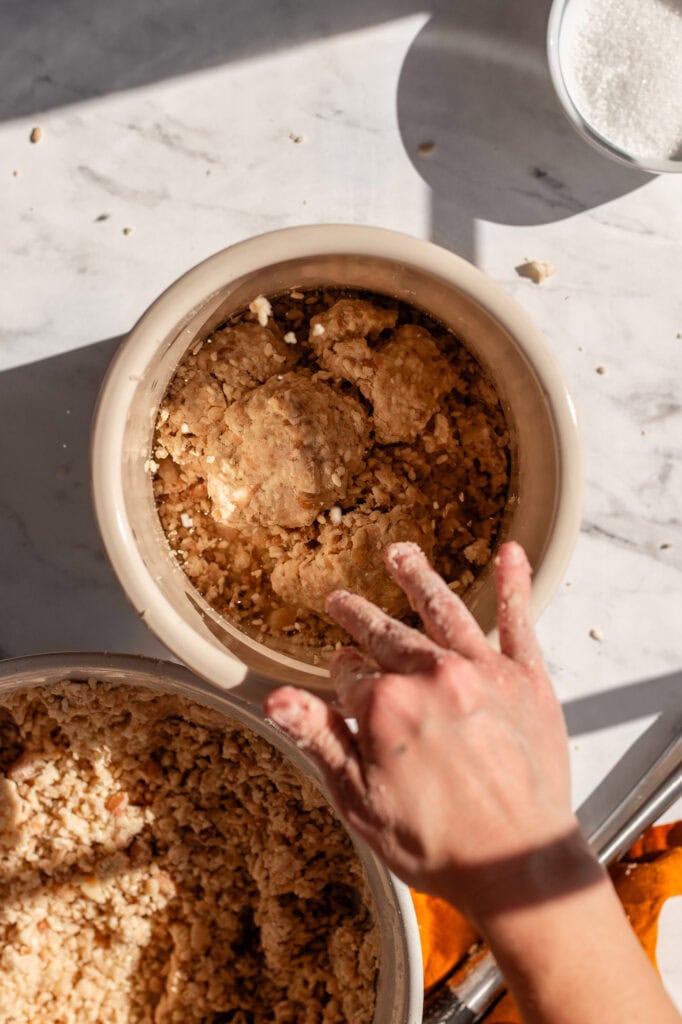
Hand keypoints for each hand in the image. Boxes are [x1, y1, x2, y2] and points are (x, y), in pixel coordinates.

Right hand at [264, 541, 577, 924]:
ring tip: (398, 554)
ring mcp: (482, 671)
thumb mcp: (358, 800)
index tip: (338, 674)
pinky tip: (510, 554)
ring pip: (442, 609)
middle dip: (358, 616)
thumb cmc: (439, 844)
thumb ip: (319, 739)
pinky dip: (514, 585)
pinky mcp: (527, 678)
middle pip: (385, 634)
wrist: (520, 867)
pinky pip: (519, 620)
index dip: (339, 675)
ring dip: (416, 577)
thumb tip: (274, 699)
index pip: (349, 673)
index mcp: (386, 704)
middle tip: (340, 601)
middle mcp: (432, 674)